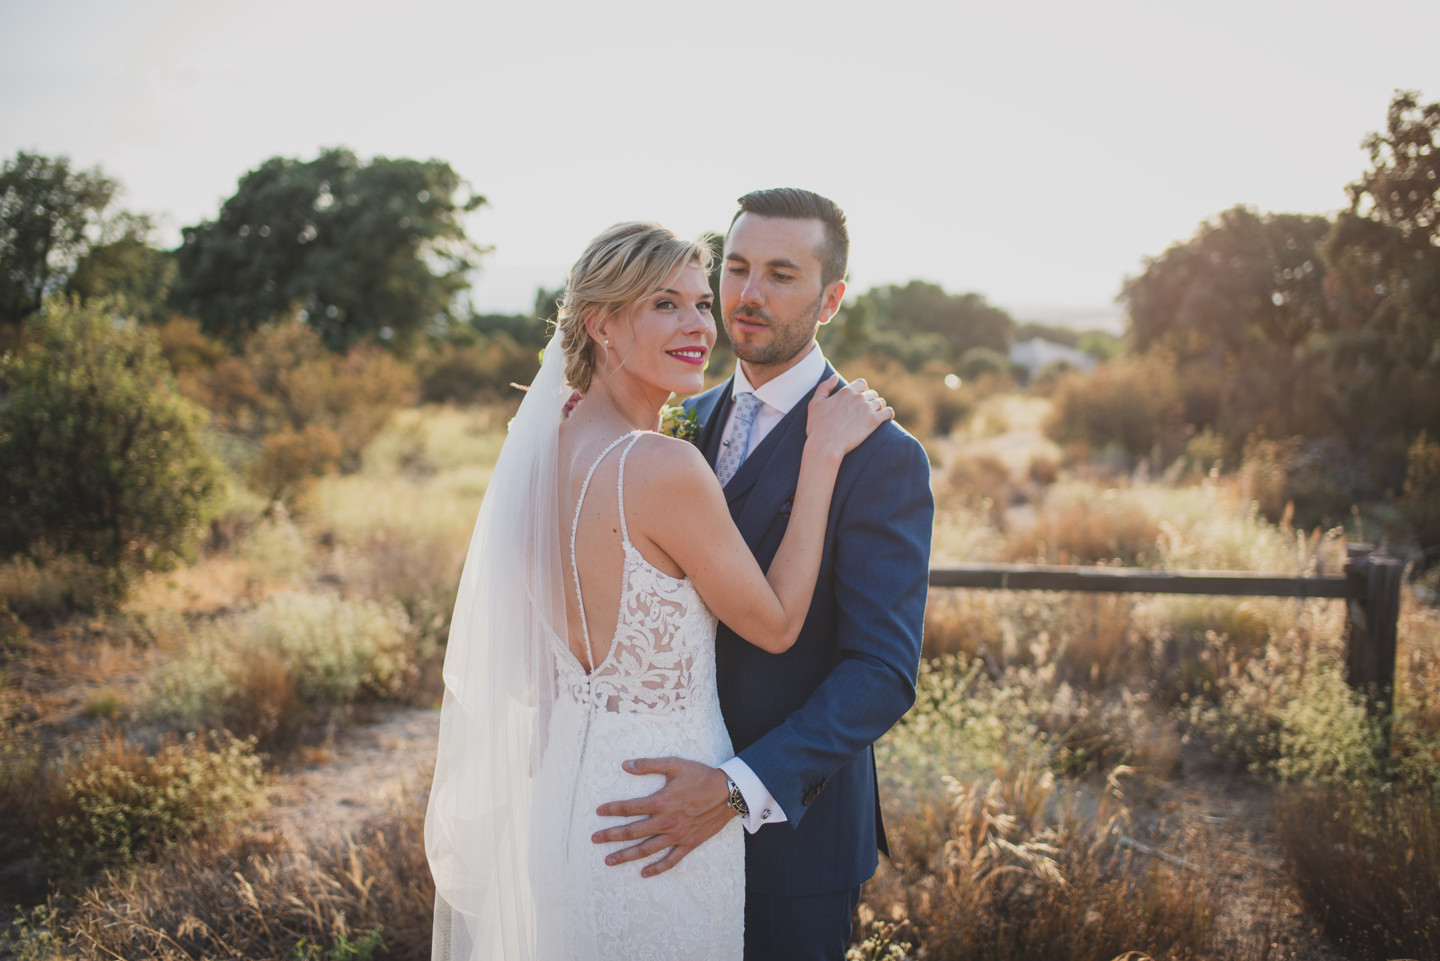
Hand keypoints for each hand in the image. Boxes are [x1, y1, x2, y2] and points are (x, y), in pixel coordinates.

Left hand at [591, 757, 734, 876]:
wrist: (729, 793)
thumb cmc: (701, 776)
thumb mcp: (674, 765)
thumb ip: (648, 765)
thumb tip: (624, 765)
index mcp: (661, 802)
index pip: (629, 807)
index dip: (612, 809)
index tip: (598, 812)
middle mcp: (666, 822)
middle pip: (632, 831)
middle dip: (611, 835)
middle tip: (594, 839)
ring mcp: (677, 836)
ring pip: (646, 849)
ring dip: (626, 855)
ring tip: (609, 860)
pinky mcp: (688, 844)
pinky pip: (670, 860)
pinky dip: (656, 868)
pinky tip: (644, 873)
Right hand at [806, 375, 893, 456]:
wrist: (825, 446)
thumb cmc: (817, 427)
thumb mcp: (815, 403)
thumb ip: (824, 387)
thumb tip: (835, 377)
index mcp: (846, 391)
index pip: (862, 383)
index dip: (863, 389)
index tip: (861, 397)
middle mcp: (858, 398)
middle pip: (872, 393)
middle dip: (870, 400)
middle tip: (867, 409)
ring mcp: (867, 409)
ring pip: (880, 402)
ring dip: (879, 407)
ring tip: (876, 414)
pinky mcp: (874, 421)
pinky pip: (888, 412)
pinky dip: (889, 413)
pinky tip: (887, 417)